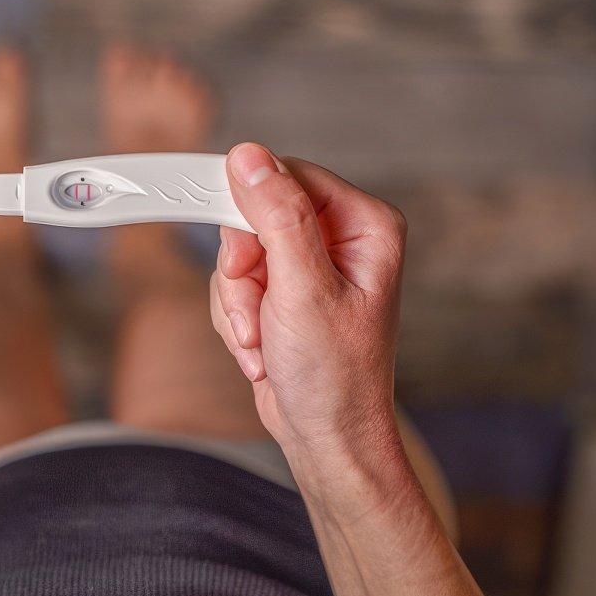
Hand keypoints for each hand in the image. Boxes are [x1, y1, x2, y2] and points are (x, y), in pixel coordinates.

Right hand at [211, 143, 406, 479]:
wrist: (325, 438)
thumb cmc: (334, 375)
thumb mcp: (303, 290)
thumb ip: (277, 218)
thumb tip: (249, 157)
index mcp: (363, 224)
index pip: (289, 177)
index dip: (250, 209)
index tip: (232, 247)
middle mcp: (339, 238)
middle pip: (254, 216)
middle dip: (244, 273)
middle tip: (257, 313)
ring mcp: (307, 265)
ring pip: (237, 254)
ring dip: (237, 304)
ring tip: (263, 341)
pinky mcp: (282, 291)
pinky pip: (233, 284)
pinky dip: (236, 319)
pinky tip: (261, 350)